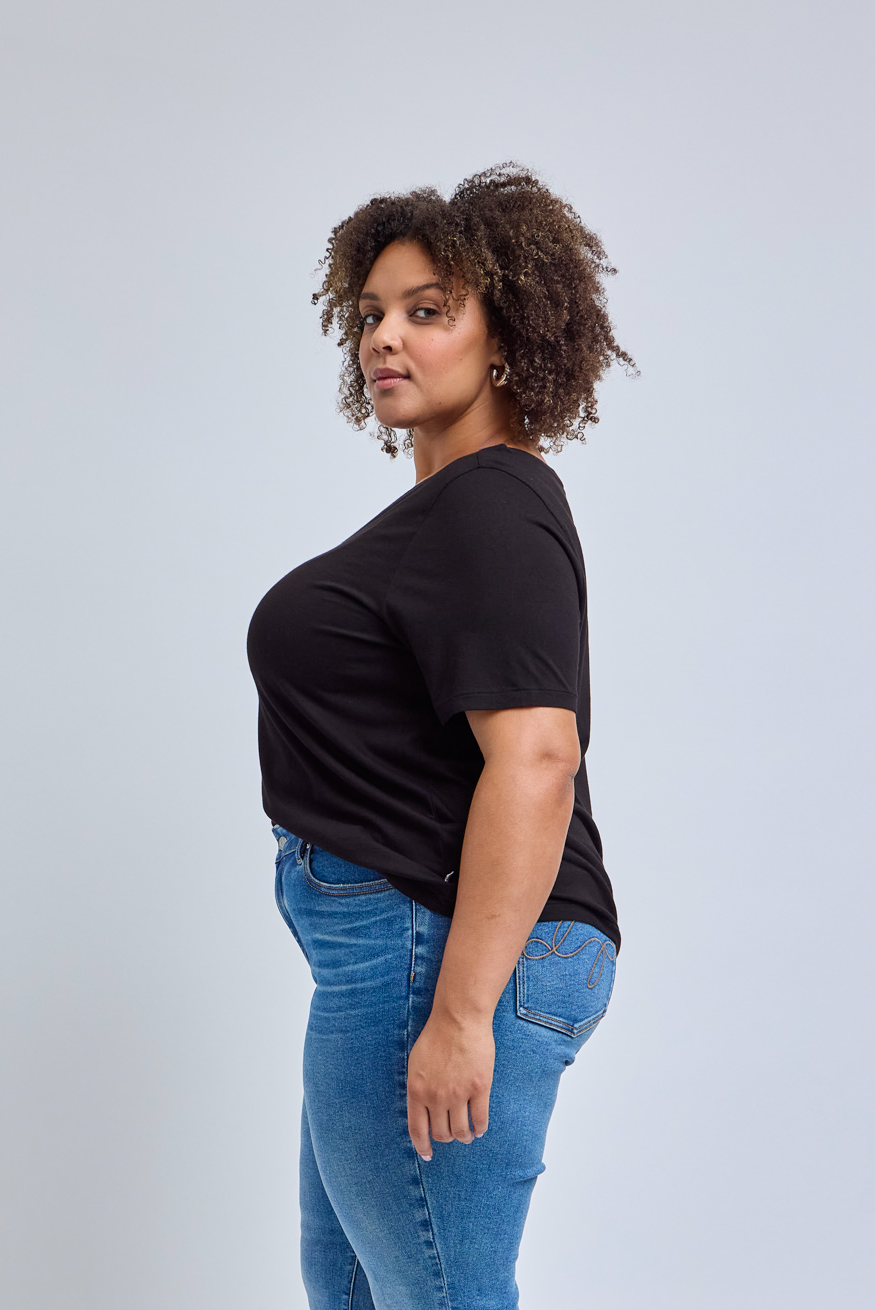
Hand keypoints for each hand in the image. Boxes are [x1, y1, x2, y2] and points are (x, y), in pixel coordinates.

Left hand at [406, 1010, 494, 1160]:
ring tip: (467, 1135)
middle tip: (451, 1135)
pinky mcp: (480, 1088)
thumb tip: (421, 1110)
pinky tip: (480, 1129)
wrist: (459, 1018)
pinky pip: (480, 1119)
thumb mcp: (416, 1063)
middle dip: (446, 1139)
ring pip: (461, 1131)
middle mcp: (436, 1097)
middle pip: (441, 1133)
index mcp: (416, 1091)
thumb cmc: (436, 1036)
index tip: (427, 1155)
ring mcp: (458, 1094)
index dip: (422, 1146)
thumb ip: (417, 1088)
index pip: (417, 1129)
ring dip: (464, 1137)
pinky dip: (480, 1128)